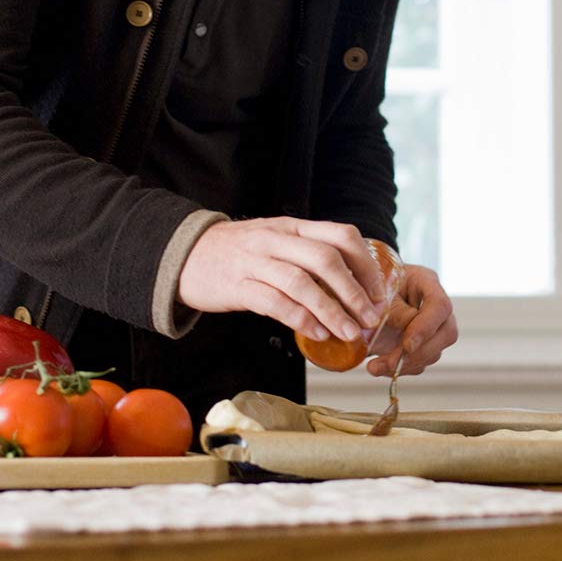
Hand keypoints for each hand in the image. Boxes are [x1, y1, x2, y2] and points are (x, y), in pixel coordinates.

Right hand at [177, 217, 391, 342]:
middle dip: (355, 291)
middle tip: (371, 317)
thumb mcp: (277, 240)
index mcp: (294, 226)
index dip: (365, 264)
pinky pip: (274, 303)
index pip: (341, 236)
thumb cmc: (240, 252)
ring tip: (349, 333)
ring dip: (332, 311)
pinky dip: (300, 319)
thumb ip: (308, 253)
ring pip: (303, 283)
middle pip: (326, 259)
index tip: (378, 291)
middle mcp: (278, 239)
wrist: (184, 254)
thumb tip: (351, 283)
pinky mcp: (237, 286)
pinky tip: (316, 334)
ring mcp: (256, 261)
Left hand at [363, 264, 457, 376]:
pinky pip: (419, 364)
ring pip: (434, 353)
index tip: (407, 346)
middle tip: (391, 363)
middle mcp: (434, 305)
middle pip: (446, 333)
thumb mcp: (378, 295)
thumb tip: (409, 337)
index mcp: (425, 281)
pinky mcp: (420, 345)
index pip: (439, 306)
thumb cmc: (369, 289)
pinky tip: (380, 366)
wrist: (358, 302)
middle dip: (419, 353)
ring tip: (375, 366)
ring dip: (405, 365)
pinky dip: (400, 370)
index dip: (426, 328)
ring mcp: (430, 327)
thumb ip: (395, 312)